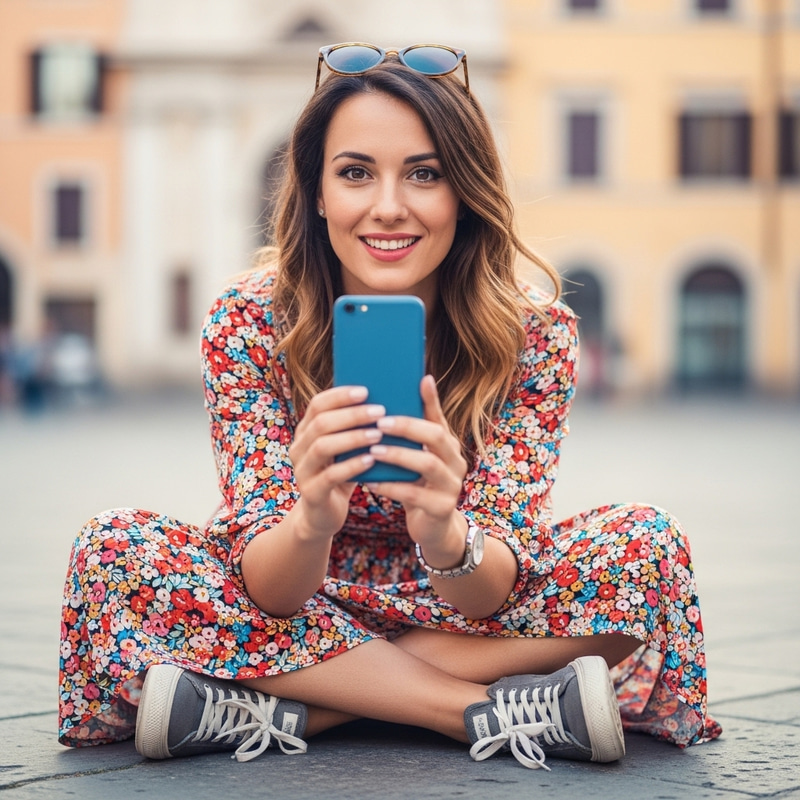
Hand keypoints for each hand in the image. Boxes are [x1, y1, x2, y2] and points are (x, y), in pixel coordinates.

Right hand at [289, 385, 385, 541]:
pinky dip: (352, 465)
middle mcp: (299, 448)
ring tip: (378, 434)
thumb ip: (356, 427)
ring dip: (353, 438)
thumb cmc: (342, 473)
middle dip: (352, 415)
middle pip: (321, 423)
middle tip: (379, 411)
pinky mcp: (311, 493)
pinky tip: (371, 460)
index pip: (318, 404)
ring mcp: (302, 471)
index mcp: (306, 431)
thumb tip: (386, 399)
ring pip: (323, 447)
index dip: (341, 395)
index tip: (366, 390)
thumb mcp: (346, 449)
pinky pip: (330, 475)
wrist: (324, 514)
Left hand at [366, 375, 467, 555]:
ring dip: (398, 455)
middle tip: (380, 422)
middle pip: (436, 436)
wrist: (434, 527)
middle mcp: (456, 462)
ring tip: (374, 450)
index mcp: (449, 445)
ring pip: (427, 464)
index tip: (420, 380)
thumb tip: (399, 397)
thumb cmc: (419, 484)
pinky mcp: (441, 508)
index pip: (439, 417)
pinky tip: (371, 482)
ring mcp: (452, 486)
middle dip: (408, 427)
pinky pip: (415, 495)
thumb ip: (410, 433)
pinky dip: (391, 487)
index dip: (430, 400)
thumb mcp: (418, 456)